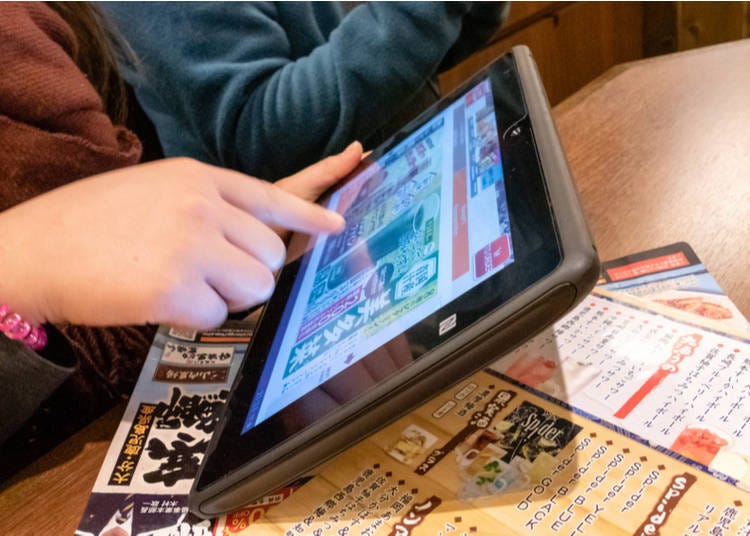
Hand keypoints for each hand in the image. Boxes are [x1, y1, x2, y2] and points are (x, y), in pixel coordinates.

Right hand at [0, 155, 357, 329]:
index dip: (309, 213)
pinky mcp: (174, 288)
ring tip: (175, 283)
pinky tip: (155, 300)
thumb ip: (209, 206)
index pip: (272, 196)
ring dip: (224, 298)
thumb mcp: (156, 191)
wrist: (31, 248)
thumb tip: (252, 236)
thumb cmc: (90, 223)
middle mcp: (202, 206)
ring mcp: (190, 245)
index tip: (337, 226)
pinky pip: (216, 318)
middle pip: (270, 254)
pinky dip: (191, 319)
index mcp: (199, 178)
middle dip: (247, 274)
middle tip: (204, 275)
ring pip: (254, 288)